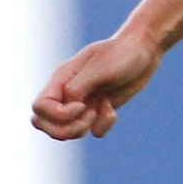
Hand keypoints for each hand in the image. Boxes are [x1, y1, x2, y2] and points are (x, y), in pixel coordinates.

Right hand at [30, 29, 163, 139]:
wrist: (143, 51)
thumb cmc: (121, 54)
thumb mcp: (99, 68)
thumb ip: (78, 88)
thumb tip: (70, 106)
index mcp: (61, 79)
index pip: (39, 107)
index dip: (57, 115)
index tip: (81, 105)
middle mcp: (67, 93)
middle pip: (43, 124)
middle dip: (64, 130)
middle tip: (88, 119)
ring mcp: (82, 103)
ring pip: (65, 131)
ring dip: (83, 128)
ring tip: (101, 111)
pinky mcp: (99, 110)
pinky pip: (93, 131)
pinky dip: (103, 125)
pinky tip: (111, 108)